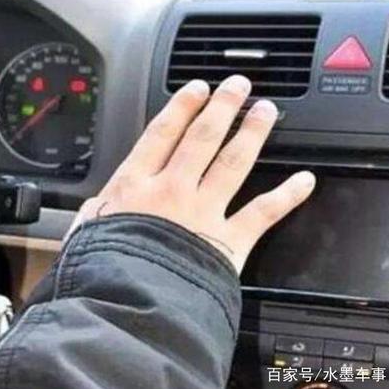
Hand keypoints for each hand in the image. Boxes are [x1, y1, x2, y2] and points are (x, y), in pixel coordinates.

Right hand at [69, 75, 315, 272]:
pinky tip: (304, 181)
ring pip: (232, 162)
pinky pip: (263, 213)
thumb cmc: (103, 268)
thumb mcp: (85, 233)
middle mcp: (172, 189)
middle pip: (201, 138)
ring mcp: (203, 211)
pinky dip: (287, 196)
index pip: (162, 134)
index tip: (196, 89)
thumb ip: (94, 214)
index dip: (181, 107)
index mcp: (135, 184)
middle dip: (221, 107)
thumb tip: (93, 210)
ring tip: (264, 112)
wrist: (129, 301)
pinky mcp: (227, 241)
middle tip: (237, 87)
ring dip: (251, 133)